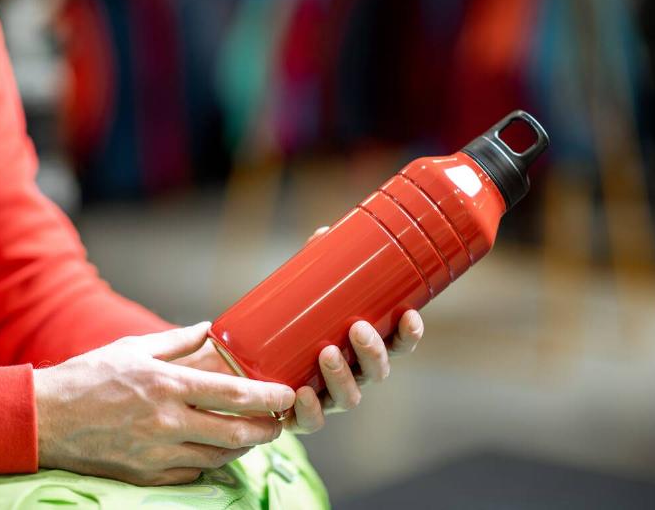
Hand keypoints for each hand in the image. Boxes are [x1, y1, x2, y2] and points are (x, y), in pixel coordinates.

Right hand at [33, 322, 294, 485]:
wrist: (45, 418)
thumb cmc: (90, 376)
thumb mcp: (134, 347)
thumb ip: (178, 341)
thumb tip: (210, 328)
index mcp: (167, 385)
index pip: (232, 394)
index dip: (267, 396)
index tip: (287, 393)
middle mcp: (167, 422)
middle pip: (234, 433)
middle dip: (266, 429)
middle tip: (279, 422)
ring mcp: (156, 454)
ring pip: (217, 458)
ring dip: (242, 448)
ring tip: (253, 434)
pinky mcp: (145, 476)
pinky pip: (192, 475)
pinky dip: (210, 464)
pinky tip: (216, 451)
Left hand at [175, 227, 424, 435]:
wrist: (244, 364)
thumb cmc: (288, 324)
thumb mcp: (303, 294)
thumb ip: (315, 267)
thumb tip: (324, 233)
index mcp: (363, 349)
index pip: (397, 345)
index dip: (408, 334)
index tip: (410, 314)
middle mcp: (353, 375)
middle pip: (377, 372)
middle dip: (373, 351)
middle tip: (357, 327)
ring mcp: (328, 398)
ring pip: (350, 397)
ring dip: (343, 376)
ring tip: (326, 353)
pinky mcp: (300, 416)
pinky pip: (311, 422)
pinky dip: (309, 410)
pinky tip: (301, 393)